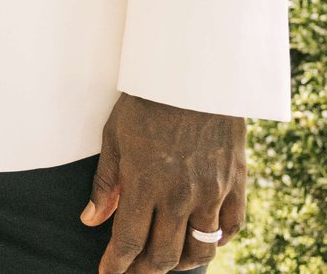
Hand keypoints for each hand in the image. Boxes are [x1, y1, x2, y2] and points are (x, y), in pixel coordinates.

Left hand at [82, 93, 246, 273]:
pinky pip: (231, 227)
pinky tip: (201, 239)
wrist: (194, 73)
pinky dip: (217, 241)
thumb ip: (106, 183)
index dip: (116, 265)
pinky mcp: (236, 183)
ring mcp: (212, 191)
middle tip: (133, 272)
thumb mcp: (115, 138)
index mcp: (144, 183)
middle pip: (164, 255)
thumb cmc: (146, 102)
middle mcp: (179, 194)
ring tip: (166, 262)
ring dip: (181, 263)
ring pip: (200, 249)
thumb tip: (90, 220)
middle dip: (144, 270)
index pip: (128, 241)